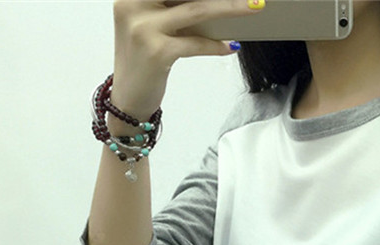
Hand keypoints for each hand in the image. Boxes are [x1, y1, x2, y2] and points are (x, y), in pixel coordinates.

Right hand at [111, 0, 264, 117]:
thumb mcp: (151, 27)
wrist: (127, 100)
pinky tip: (230, 46)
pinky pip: (196, 43)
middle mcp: (133, 5)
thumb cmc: (143, 62)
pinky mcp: (157, 53)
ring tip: (252, 6)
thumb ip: (173, 9)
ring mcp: (144, 28)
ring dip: (230, 8)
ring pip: (197, 10)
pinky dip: (216, 45)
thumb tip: (214, 2)